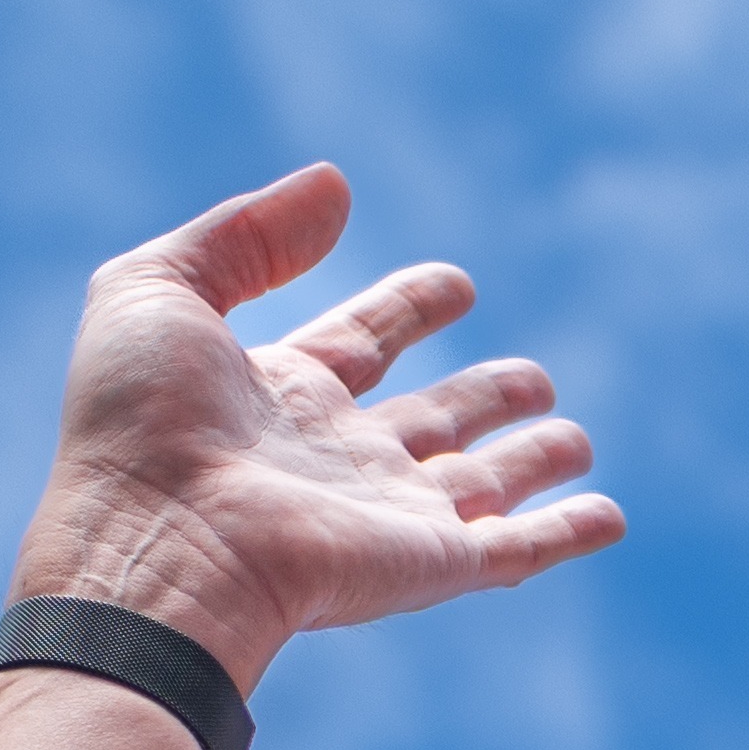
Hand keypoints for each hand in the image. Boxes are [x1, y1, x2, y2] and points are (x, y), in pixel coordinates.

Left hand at [4, 163, 623, 687]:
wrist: (156, 543)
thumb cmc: (140, 425)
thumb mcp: (157, 293)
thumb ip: (243, 234)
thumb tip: (334, 186)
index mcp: (276, 395)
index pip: (360, 342)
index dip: (407, 309)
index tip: (455, 286)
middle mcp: (338, 457)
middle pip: (429, 420)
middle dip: (482, 397)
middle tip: (533, 376)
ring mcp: (387, 514)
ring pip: (480, 484)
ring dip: (531, 462)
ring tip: (574, 436)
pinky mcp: (430, 563)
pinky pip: (516, 549)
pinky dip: (566, 533)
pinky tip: (608, 515)